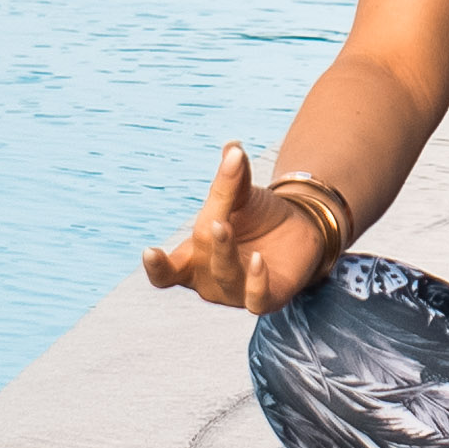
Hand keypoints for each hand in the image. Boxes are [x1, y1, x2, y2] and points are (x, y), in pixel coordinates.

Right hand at [145, 141, 339, 314]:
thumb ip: (231, 180)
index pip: (167, 272)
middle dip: (206, 240)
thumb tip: (232, 147)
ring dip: (225, 251)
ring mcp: (235, 293)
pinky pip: (256, 298)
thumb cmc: (257, 216)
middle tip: (215, 220)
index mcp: (192, 259)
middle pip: (199, 263)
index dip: (157, 266)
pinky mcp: (265, 300)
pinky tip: (258, 259)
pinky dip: (255, 281)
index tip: (149, 252)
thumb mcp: (240, 196)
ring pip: (225, 277)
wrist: (299, 231)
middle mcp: (209, 280)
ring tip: (226, 226)